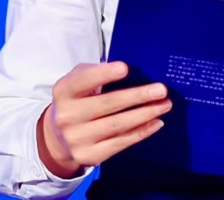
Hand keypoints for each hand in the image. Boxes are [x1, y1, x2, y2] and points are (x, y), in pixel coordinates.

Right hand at [37, 61, 172, 178]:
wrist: (58, 138)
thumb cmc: (77, 100)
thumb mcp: (77, 81)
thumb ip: (95, 73)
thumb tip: (129, 72)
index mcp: (64, 91)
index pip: (83, 80)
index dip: (103, 74)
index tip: (125, 68)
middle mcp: (67, 116)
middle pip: (107, 104)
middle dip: (137, 96)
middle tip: (161, 90)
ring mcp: (77, 139)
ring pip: (117, 125)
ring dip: (145, 114)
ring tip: (164, 105)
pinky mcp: (89, 156)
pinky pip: (120, 142)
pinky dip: (141, 132)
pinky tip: (156, 123)